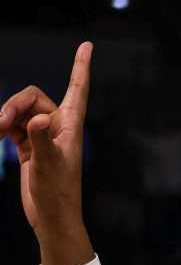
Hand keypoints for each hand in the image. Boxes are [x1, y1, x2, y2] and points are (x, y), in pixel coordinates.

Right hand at [2, 43, 94, 264]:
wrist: (52, 218)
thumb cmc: (58, 195)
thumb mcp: (49, 166)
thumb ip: (42, 140)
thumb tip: (38, 119)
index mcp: (71, 127)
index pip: (78, 90)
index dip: (81, 67)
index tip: (87, 46)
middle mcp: (58, 127)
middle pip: (33, 97)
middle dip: (13, 104)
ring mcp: (42, 136)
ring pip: (20, 110)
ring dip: (4, 116)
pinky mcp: (29, 146)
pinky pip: (12, 125)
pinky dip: (1, 125)